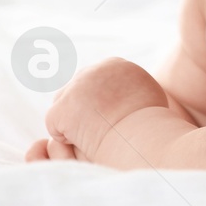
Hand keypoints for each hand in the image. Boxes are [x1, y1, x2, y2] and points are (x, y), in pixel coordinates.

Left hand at [25, 58, 168, 164]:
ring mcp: (75, 88)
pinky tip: (87, 141)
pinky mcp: (62, 108)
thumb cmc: (151, 122)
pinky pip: (54, 125)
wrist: (142, 135)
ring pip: (63, 106)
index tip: (113, 114)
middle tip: (102, 127)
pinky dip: (67, 138)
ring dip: (75, 121)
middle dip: (83, 109)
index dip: (100, 101)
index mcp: (115, 64)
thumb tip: (119, 88)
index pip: (95, 80)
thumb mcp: (147, 91)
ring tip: (97, 134)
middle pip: (77, 90)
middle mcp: (93, 71)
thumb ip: (129, 85)